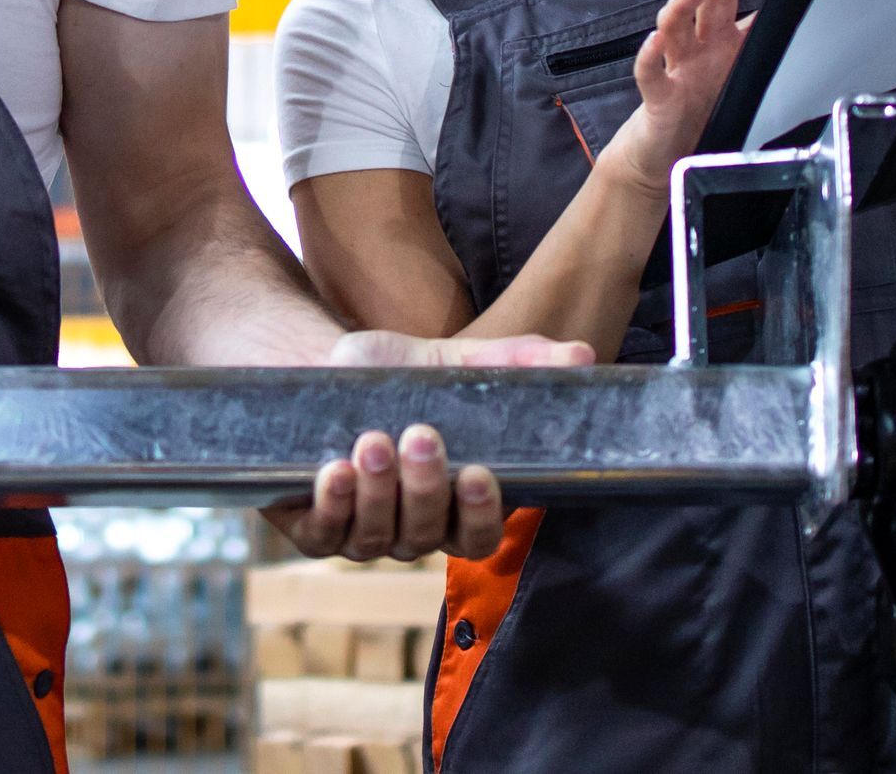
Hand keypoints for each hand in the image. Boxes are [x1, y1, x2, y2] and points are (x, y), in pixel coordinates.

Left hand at [258, 330, 589, 561]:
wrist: (312, 369)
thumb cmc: (391, 377)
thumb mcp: (450, 363)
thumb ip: (513, 363)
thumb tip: (582, 357)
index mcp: (452, 504)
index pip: (480, 535)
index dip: (483, 513)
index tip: (480, 472)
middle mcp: (410, 529)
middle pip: (429, 535)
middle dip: (426, 489)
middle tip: (421, 436)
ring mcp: (359, 533)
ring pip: (377, 538)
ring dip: (380, 492)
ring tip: (374, 441)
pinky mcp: (312, 527)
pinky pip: (323, 535)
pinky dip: (332, 506)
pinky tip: (335, 471)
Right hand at [607, 0, 772, 192]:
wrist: (664, 152)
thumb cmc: (701, 109)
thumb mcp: (737, 77)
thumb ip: (757, 51)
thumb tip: (795, 26)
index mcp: (720, 41)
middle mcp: (697, 47)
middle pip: (708, 1)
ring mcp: (676, 68)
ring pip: (674, 26)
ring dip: (683, 4)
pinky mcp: (658, 97)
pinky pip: (649, 73)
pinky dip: (649, 56)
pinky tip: (654, 42)